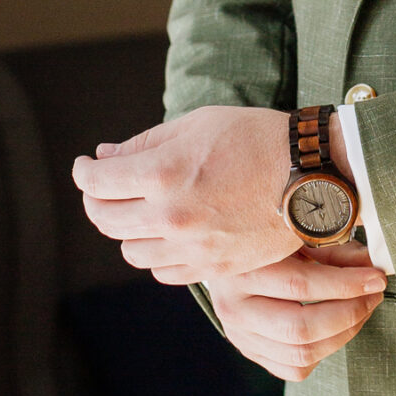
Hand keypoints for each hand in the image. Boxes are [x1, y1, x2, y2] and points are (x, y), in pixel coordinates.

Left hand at [71, 104, 298, 284]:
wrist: (312, 174)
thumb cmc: (255, 138)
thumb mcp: (197, 124)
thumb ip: (145, 144)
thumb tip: (104, 156)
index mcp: (163, 172)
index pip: (96, 184)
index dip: (84, 172)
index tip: (87, 166)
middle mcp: (171, 215)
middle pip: (105, 220)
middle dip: (96, 200)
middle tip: (104, 188)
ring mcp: (192, 246)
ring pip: (130, 251)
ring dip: (126, 230)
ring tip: (137, 212)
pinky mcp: (213, 266)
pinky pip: (163, 271)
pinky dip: (155, 254)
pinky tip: (165, 235)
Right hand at [189, 243, 385, 381]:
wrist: (223, 256)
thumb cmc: (264, 242)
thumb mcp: (293, 234)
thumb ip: (330, 248)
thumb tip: (369, 266)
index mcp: (242, 271)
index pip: (300, 285)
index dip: (346, 284)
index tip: (376, 278)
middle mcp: (235, 308)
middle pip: (300, 328)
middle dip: (349, 314)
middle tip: (373, 295)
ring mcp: (240, 335)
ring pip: (302, 353)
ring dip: (344, 334)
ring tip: (361, 309)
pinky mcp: (250, 352)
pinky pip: (295, 369)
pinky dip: (324, 352)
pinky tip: (334, 328)